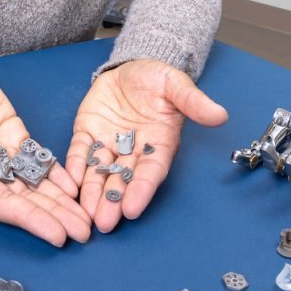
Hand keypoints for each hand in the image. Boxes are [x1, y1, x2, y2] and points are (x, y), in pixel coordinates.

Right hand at [0, 50, 89, 246]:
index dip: (29, 219)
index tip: (56, 233)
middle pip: (22, 200)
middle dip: (53, 216)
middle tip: (83, 232)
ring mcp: (1, 156)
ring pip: (33, 185)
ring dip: (59, 203)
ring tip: (85, 220)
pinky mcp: (14, 138)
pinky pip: (37, 161)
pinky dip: (56, 174)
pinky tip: (75, 187)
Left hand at [65, 59, 227, 232]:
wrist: (131, 67)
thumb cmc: (157, 79)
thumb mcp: (176, 85)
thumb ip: (194, 102)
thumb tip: (220, 115)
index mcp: (158, 143)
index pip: (150, 171)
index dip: (141, 190)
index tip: (133, 209)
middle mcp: (132, 150)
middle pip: (123, 179)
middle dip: (113, 201)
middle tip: (104, 223)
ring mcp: (108, 143)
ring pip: (99, 171)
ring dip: (92, 192)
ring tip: (86, 213)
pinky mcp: (88, 132)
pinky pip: (80, 151)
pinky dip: (74, 165)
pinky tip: (69, 180)